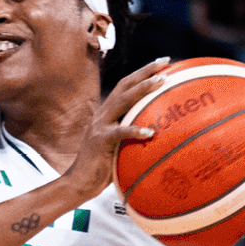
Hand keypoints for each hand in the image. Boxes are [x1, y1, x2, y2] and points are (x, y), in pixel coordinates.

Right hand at [62, 58, 169, 201]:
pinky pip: (120, 133)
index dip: (142, 73)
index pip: (125, 86)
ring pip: (123, 101)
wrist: (79, 183)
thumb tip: (162, 135)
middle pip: (125, 85)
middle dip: (145, 71)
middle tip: (165, 62)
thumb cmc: (104, 167)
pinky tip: (151, 132)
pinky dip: (135, 130)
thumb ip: (133, 135)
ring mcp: (100, 125)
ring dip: (143, 89)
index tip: (163, 64)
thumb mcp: (120, 146)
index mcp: (107, 113)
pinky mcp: (100, 140)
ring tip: (162, 83)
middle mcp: (103, 114)